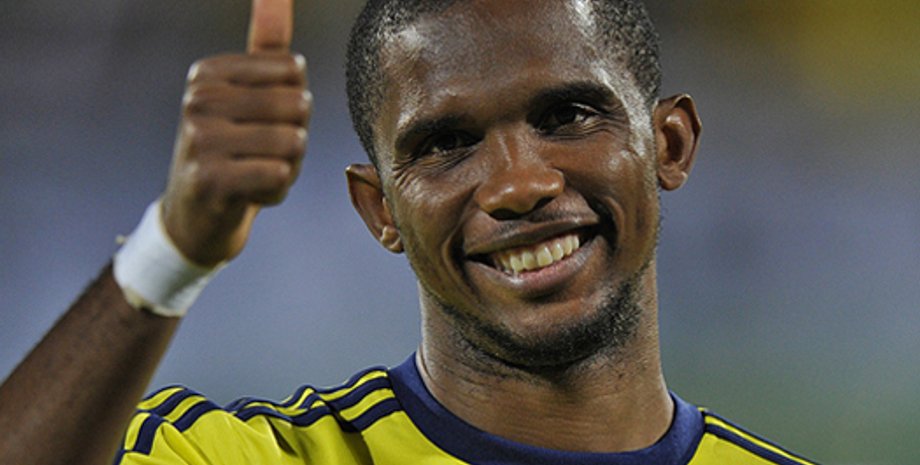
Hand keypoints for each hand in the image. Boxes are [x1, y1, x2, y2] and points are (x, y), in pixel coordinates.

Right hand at [162, 0, 309, 265]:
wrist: (195, 215)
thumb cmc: (232, 150)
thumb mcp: (248, 93)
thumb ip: (267, 42)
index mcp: (209, 72)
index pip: (295, 72)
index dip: (294, 107)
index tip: (260, 125)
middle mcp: (198, 99)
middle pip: (299, 106)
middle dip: (295, 141)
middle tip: (259, 155)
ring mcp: (200, 138)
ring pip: (294, 142)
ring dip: (288, 168)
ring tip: (254, 173)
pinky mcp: (210, 178)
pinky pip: (280, 175)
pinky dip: (276, 192)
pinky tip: (248, 194)